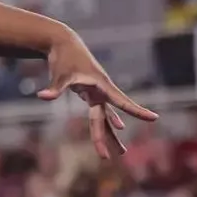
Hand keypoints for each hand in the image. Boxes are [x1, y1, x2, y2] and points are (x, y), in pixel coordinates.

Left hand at [38, 30, 157, 158]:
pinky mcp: (90, 91)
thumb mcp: (60, 74)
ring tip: (121, 151)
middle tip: (122, 154)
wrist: (63, 43)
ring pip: (105, 117)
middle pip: (109, 118)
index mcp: (101, 86)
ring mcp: (97, 91)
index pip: (122, 102)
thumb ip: (54, 88)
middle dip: (112, 137)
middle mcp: (102, 91)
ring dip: (110, 133)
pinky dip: (106, 119)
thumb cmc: (63, 58)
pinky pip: (101, 110)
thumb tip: (42, 96)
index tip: (154, 118)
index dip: (137, 111)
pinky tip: (118, 127)